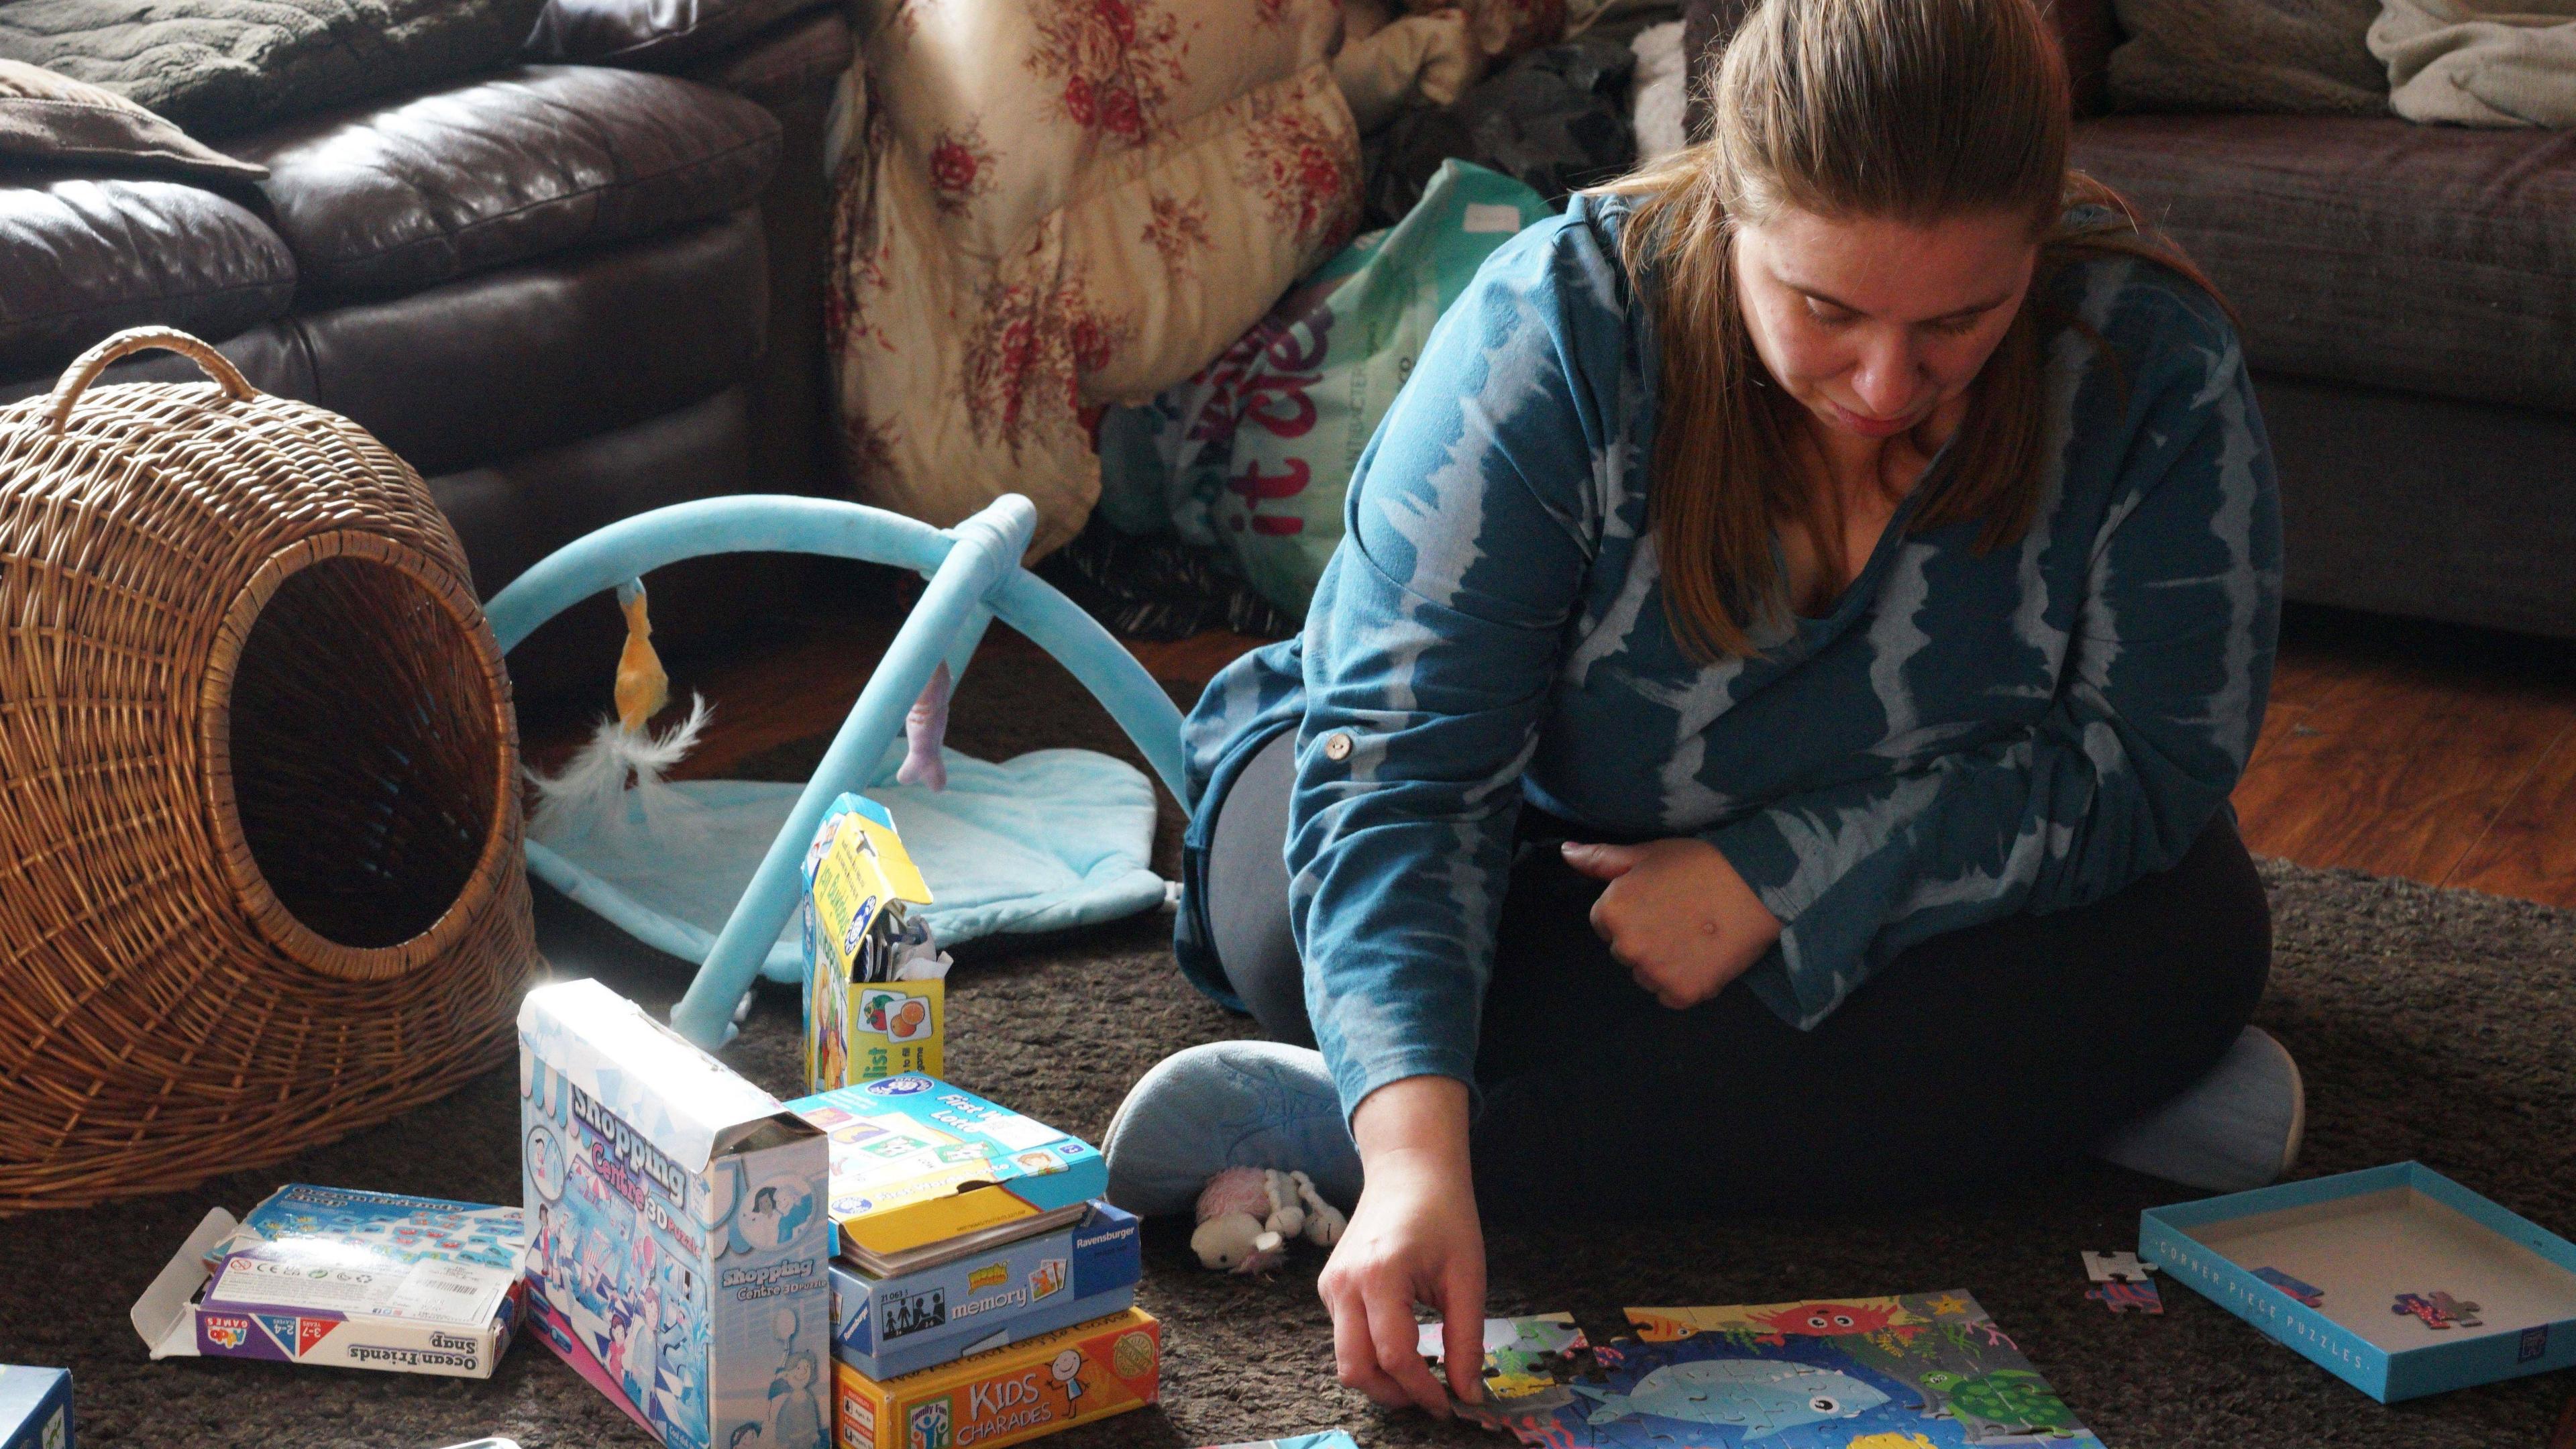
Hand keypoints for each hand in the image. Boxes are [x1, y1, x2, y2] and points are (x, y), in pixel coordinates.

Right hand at [1317, 1076, 1485, 1416]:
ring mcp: (1330, 1286)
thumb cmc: (1445, 1214)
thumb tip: (1469, 1396)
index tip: (1452, 1405)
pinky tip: (1404, 1344)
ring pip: (1346, 1359)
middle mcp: (1344, 1284)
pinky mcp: (1329, 1287)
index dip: (1424, 1391)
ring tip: (1423, 1373)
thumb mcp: (1467, 1277)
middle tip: (1433, 1397)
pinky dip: (1372, 1354)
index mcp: (1380, 1275)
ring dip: (1382, 1378)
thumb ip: (1466, 1340)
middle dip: (1395, 1395)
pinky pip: (1345, 1337)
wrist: (1408, 1169)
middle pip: (1355, 1369)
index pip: (1395, 1356)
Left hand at [1560, 837, 1780, 1008]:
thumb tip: (1566, 853)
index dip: (1633, 912)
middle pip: (1626, 952)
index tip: (1659, 902)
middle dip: (1646, 939)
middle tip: (1681, 917)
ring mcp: (1655, 972)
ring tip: (1695, 936)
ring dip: (1664, 964)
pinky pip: (1671, 996)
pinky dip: (1686, 982)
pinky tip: (1704, 956)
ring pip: (1647, 976)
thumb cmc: (1702, 863)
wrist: (1757, 886)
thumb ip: (1602, 859)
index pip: (1605, 924)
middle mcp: (1627, 946)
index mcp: (1612, 911)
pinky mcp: (1683, 993)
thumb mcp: (1648, 854)